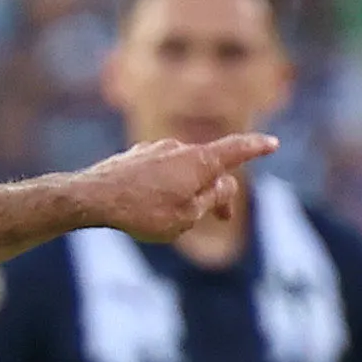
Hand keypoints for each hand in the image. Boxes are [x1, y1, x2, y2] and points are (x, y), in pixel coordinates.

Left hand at [68, 134, 278, 245]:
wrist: (91, 198)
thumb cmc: (141, 212)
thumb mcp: (186, 216)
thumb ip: (211, 199)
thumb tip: (223, 183)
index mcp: (199, 161)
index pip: (236, 150)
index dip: (255, 148)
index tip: (271, 144)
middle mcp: (179, 148)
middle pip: (209, 167)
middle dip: (218, 191)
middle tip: (221, 218)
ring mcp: (155, 150)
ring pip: (183, 169)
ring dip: (189, 190)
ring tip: (174, 218)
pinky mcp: (135, 157)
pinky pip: (160, 171)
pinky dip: (166, 186)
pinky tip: (149, 205)